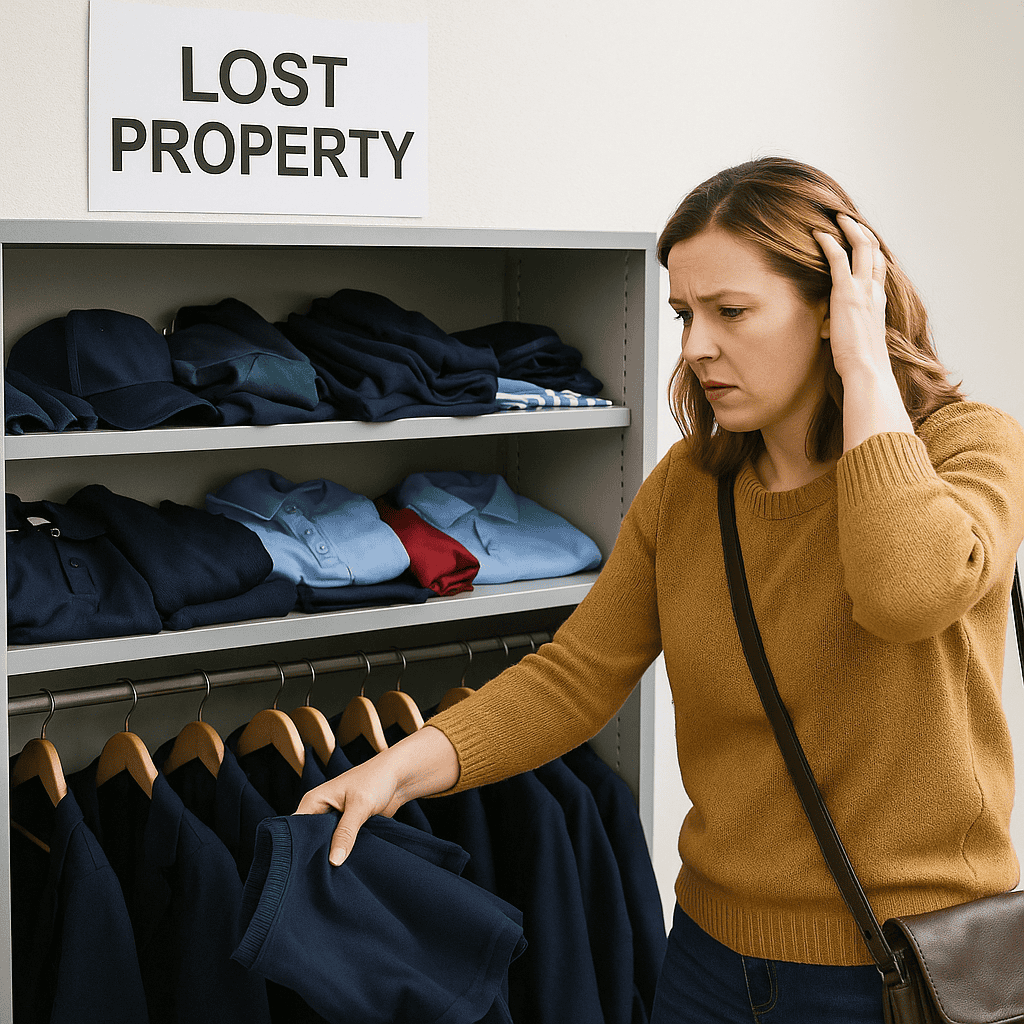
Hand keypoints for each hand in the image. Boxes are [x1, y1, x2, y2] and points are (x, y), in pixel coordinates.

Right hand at [296, 756, 404, 865]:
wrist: (399, 777)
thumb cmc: (376, 779)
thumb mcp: (359, 806)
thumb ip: (346, 833)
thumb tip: (333, 861)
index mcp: (314, 800)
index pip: (296, 829)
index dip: (300, 847)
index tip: (305, 868)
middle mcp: (320, 810)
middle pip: (310, 839)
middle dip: (317, 854)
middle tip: (321, 874)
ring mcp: (334, 820)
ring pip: (326, 844)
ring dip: (332, 854)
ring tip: (334, 872)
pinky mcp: (347, 827)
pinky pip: (341, 844)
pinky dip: (344, 852)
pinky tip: (347, 865)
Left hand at [813, 213, 913, 449]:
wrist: (866, 371)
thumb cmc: (859, 365)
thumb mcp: (853, 339)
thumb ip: (843, 327)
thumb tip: (826, 328)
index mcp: (878, 303)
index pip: (877, 269)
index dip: (870, 251)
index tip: (859, 240)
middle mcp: (875, 292)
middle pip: (874, 251)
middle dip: (862, 232)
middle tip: (848, 219)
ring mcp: (863, 290)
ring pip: (861, 247)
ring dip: (849, 229)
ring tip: (836, 216)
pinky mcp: (847, 293)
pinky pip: (839, 258)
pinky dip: (829, 243)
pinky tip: (818, 233)